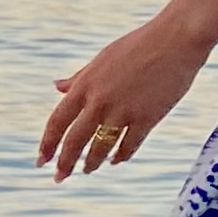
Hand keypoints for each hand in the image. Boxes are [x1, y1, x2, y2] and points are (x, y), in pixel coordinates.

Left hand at [40, 14, 214, 181]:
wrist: (177, 38)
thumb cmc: (139, 45)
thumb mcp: (101, 59)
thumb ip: (79, 78)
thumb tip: (57, 87)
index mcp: (85, 85)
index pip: (57, 122)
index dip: (47, 144)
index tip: (40, 161)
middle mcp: (99, 101)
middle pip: (74, 141)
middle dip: (64, 163)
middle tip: (59, 177)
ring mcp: (123, 111)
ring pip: (100, 148)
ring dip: (92, 162)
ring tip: (88, 169)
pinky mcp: (147, 118)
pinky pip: (129, 145)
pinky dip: (120, 156)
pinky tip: (116, 160)